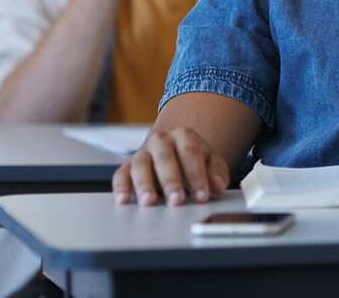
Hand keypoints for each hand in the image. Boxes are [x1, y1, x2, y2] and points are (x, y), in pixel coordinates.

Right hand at [112, 127, 228, 206]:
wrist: (175, 151)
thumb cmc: (194, 160)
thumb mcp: (211, 162)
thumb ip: (216, 173)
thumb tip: (217, 186)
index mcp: (184, 136)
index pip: (190, 153)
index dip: (197, 175)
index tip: (202, 195)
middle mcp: (161, 141)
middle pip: (164, 158)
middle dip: (171, 181)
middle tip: (177, 200)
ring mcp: (142, 153)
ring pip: (141, 165)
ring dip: (144, 185)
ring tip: (149, 202)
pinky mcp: (127, 167)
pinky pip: (121, 174)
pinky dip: (121, 187)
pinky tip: (124, 200)